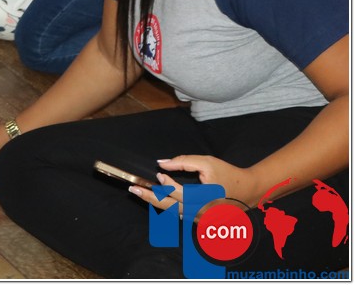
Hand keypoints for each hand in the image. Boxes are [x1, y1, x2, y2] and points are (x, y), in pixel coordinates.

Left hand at [127, 155, 259, 212]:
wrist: (248, 190)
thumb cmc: (227, 174)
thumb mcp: (207, 162)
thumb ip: (183, 161)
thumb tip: (161, 163)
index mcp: (204, 198)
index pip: (179, 194)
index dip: (166, 185)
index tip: (159, 174)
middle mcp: (201, 212)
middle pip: (170, 207)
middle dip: (149, 197)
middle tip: (133, 188)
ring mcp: (201, 219)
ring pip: (173, 213)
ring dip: (156, 203)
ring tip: (140, 193)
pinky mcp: (201, 221)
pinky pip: (180, 215)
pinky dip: (167, 208)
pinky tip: (155, 200)